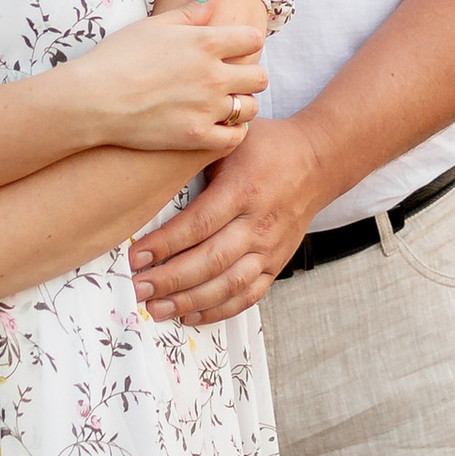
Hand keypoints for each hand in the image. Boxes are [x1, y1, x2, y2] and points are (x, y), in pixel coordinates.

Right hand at [81, 4, 269, 155]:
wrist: (93, 98)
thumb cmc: (118, 57)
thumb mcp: (154, 25)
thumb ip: (190, 12)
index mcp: (206, 42)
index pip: (253, 39)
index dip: (246, 43)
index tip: (235, 48)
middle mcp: (214, 75)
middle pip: (260, 77)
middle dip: (249, 75)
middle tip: (231, 78)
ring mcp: (207, 108)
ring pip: (251, 108)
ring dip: (243, 104)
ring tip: (225, 102)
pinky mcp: (197, 136)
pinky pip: (235, 137)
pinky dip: (233, 132)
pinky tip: (220, 125)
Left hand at [128, 117, 325, 324]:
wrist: (317, 162)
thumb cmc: (266, 146)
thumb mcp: (232, 139)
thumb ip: (197, 157)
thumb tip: (150, 178)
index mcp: (243, 190)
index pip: (200, 223)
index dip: (166, 243)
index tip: (137, 256)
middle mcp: (259, 224)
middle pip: (212, 260)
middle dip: (171, 279)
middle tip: (139, 288)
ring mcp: (270, 248)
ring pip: (229, 284)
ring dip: (190, 301)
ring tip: (157, 309)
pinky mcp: (277, 264)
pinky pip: (248, 295)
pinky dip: (219, 310)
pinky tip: (190, 315)